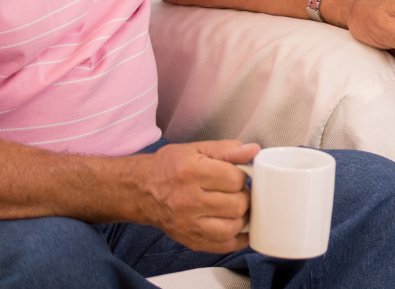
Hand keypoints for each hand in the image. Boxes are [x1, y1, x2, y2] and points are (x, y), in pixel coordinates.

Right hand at [129, 140, 256, 253]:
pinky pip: (223, 245)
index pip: (236, 180)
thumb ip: (227, 149)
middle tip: (236, 192)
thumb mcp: (197, 149)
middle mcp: (189, 200)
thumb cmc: (169, 168)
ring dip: (241, 218)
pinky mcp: (190, 239)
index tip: (236, 176)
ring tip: (235, 208)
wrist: (141, 190)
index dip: (242, 177)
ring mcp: (189, 223)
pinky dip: (236, 237)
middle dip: (244, 197)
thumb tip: (252, 151)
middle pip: (237, 205)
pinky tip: (235, 225)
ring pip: (232, 228)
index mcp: (193, 173)